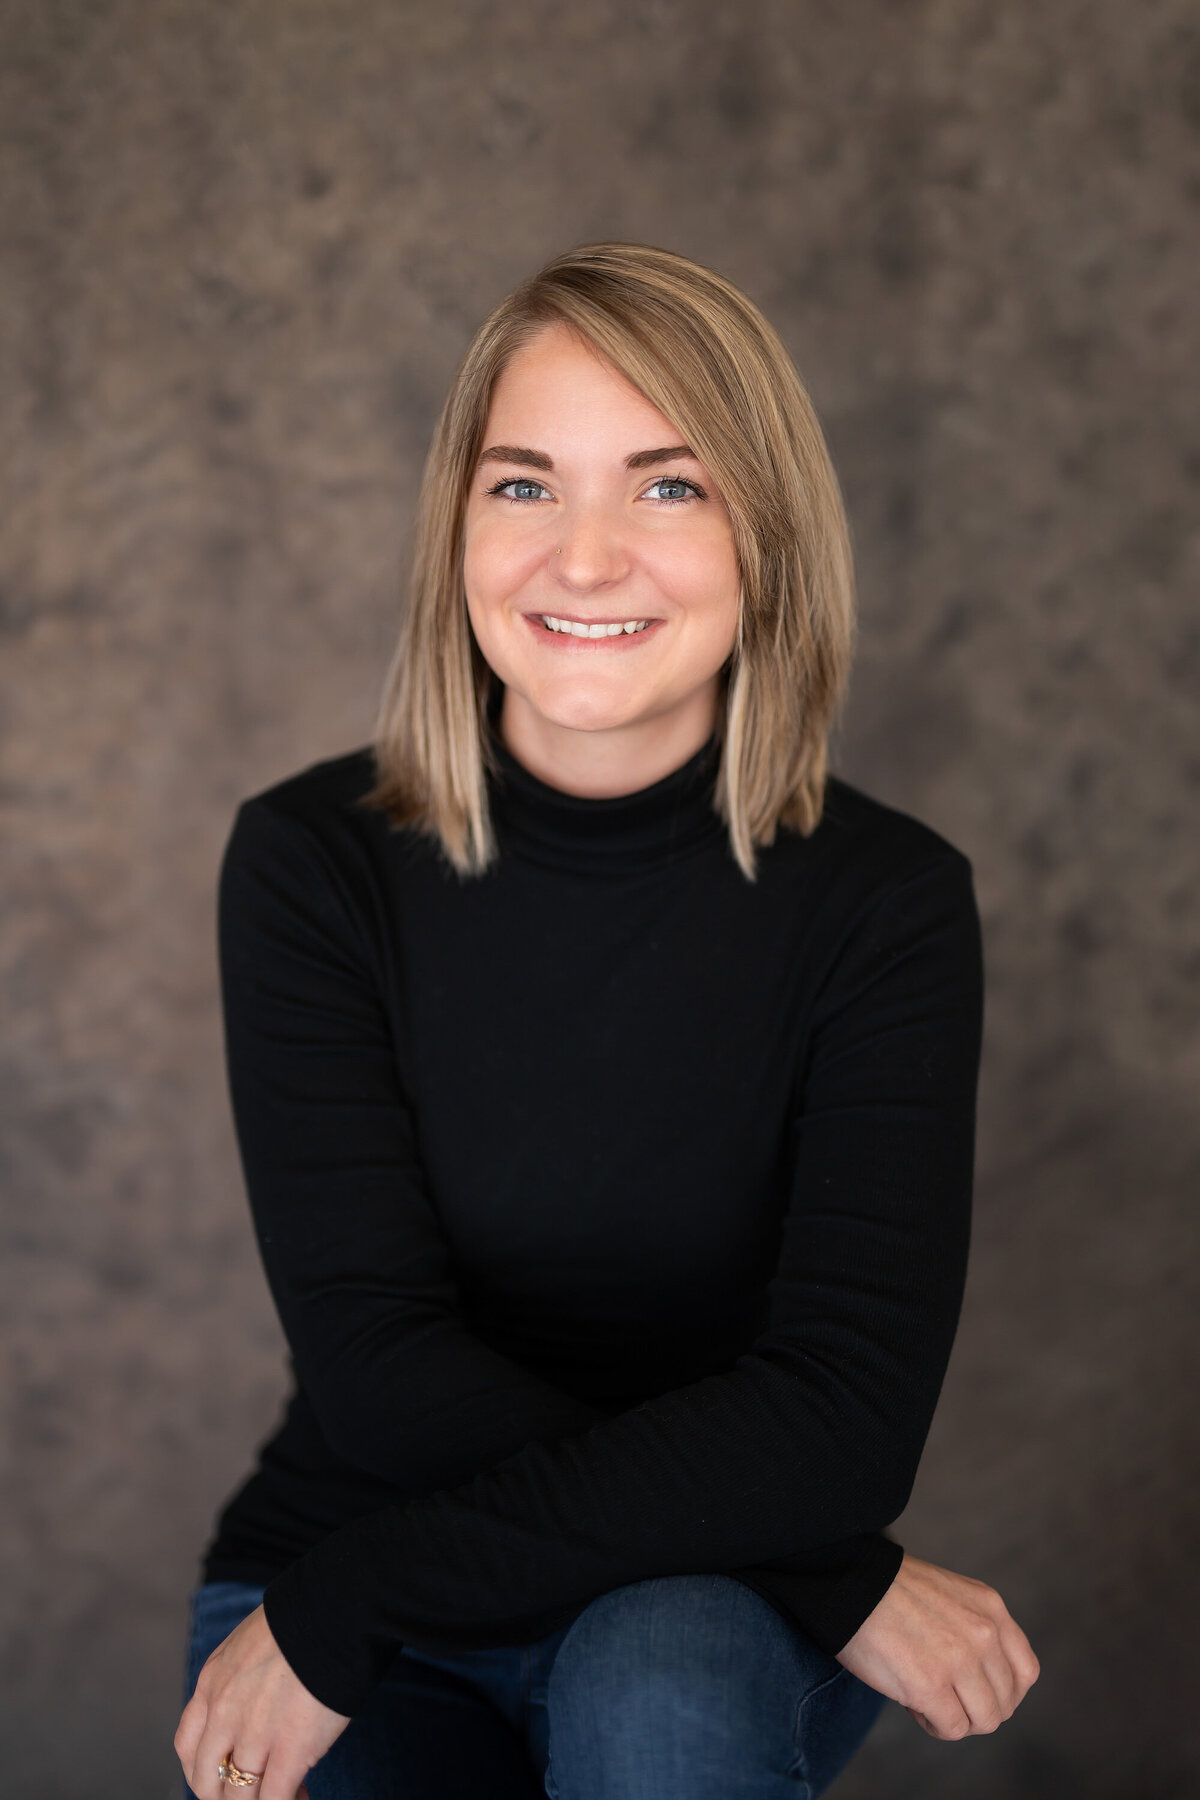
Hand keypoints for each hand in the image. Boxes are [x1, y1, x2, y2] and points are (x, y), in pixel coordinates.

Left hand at [174, 1604, 349, 1798]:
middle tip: (256, 1790)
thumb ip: (241, 1678)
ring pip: (240, 1796)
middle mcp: (224, 1712)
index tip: (228, 1773)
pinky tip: (302, 1795)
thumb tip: (256, 1703)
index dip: (205, 1770)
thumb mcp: (250, 1642)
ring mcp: (255, 1733)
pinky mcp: (291, 1750)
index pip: (187, 1746)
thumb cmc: (304, 1617)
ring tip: (292, 1793)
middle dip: (229, 1794)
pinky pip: (274, 1799)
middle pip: (207, 1781)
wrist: (335, 1609)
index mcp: (212, 1682)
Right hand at [835, 1552, 1038, 1739]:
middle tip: (943, 1694)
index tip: (976, 1692)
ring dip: (956, 1718)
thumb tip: (985, 1682)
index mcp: (991, 1608)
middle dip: (974, 1707)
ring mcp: (959, 1660)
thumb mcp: (952, 1595)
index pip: (1026, 1672)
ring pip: (984, 1721)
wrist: (848, 1581)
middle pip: (1004, 1703)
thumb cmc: (891, 1591)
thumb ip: (977, 1629)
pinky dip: (934, 1724)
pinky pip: (952, 1728)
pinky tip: (913, 1702)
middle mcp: (983, 1634)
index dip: (1003, 1692)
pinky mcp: (930, 1686)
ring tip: (927, 1698)